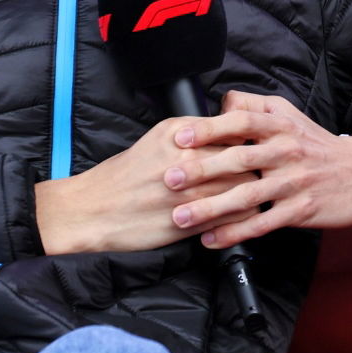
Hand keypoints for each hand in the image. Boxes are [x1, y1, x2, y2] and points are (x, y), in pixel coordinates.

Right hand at [36, 119, 253, 254]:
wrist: (90, 211)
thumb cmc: (124, 176)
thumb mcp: (158, 140)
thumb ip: (195, 134)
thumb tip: (232, 132)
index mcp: (180, 134)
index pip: (236, 130)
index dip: (250, 142)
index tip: (257, 148)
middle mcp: (187, 159)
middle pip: (245, 159)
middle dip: (254, 167)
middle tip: (261, 174)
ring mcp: (190, 191)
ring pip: (244, 188)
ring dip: (252, 193)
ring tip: (252, 195)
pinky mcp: (190, 221)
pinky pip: (232, 217)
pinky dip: (240, 216)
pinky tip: (237, 215)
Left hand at [162, 91, 351, 248]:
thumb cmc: (321, 146)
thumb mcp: (293, 116)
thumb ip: (256, 106)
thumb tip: (221, 101)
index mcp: (283, 126)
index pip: (242, 122)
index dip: (210, 128)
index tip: (180, 137)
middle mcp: (288, 151)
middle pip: (240, 159)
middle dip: (202, 170)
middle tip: (170, 179)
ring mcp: (296, 182)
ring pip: (247, 196)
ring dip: (211, 208)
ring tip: (180, 217)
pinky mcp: (302, 210)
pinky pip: (263, 223)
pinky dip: (235, 233)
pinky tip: (212, 239)